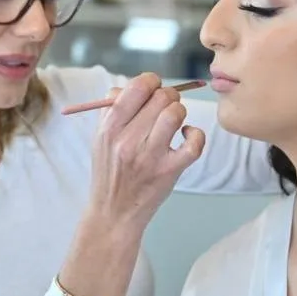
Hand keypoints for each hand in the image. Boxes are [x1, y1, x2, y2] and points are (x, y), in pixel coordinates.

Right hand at [88, 72, 205, 233]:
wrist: (113, 214)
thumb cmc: (110, 172)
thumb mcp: (100, 139)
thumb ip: (113, 110)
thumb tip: (136, 85)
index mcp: (109, 128)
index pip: (137, 87)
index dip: (151, 81)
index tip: (153, 88)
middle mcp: (128, 140)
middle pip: (160, 97)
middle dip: (168, 96)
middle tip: (166, 106)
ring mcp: (150, 156)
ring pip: (176, 113)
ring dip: (180, 111)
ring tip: (175, 121)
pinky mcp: (169, 171)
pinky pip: (194, 142)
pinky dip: (195, 134)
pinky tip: (186, 136)